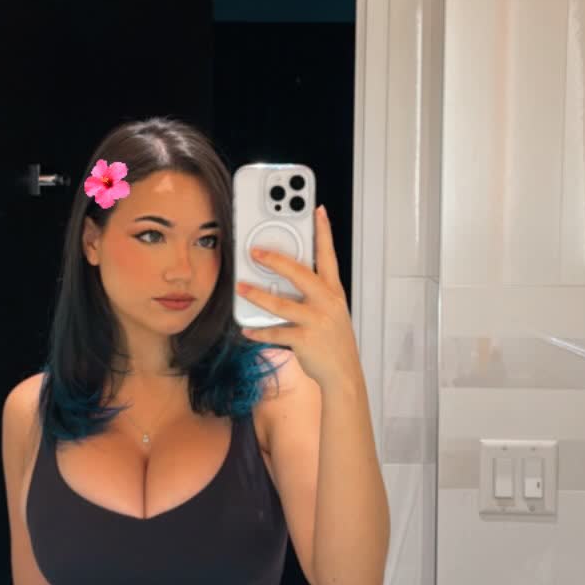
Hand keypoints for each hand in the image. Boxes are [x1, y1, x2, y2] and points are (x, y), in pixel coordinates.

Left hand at [235, 206, 362, 391]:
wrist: (344, 374)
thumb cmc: (334, 340)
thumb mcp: (331, 310)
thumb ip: (314, 292)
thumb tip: (285, 277)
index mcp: (334, 291)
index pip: (329, 255)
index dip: (324, 231)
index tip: (317, 210)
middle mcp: (327, 302)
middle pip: (300, 273)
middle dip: (275, 260)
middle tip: (255, 251)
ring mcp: (317, 321)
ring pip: (281, 303)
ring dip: (257, 294)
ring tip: (240, 287)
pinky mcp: (305, 340)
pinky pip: (275, 332)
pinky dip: (258, 331)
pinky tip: (246, 329)